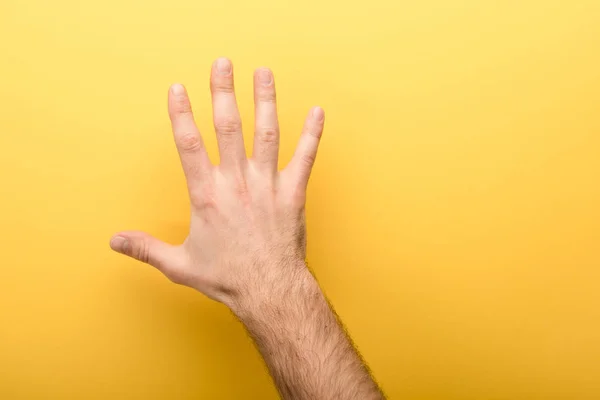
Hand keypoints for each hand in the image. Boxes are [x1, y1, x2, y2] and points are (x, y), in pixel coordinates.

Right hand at [110, 58, 324, 306]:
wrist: (269, 291)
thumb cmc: (227, 278)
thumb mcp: (179, 265)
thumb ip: (146, 248)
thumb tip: (113, 241)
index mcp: (208, 196)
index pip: (189, 145)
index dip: (181, 114)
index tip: (177, 88)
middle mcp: (237, 183)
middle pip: (229, 127)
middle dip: (224, 92)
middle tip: (223, 63)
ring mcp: (267, 186)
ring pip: (267, 134)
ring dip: (265, 100)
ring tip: (263, 73)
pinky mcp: (293, 194)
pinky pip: (305, 158)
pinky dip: (312, 134)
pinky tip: (317, 111)